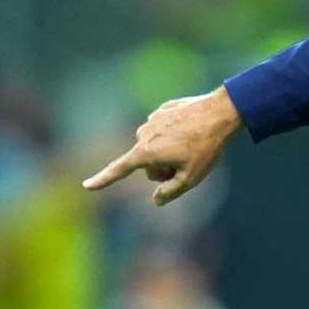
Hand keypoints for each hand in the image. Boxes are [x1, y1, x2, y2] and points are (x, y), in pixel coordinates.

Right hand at [83, 86, 242, 205]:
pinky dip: (175, 133)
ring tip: (193, 144)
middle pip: (146, 163)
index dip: (102, 180)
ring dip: (168, 150)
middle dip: (162, 167)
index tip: (86, 185)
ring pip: (155, 145)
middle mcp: (143, 134)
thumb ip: (170, 192)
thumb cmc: (207, 146)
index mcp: (146, 152)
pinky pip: (165, 129)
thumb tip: (155, 199)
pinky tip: (192, 130)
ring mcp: (153, 120)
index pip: (119, 170)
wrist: (222, 111)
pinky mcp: (163, 109)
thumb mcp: (191, 177)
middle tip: (187, 163)